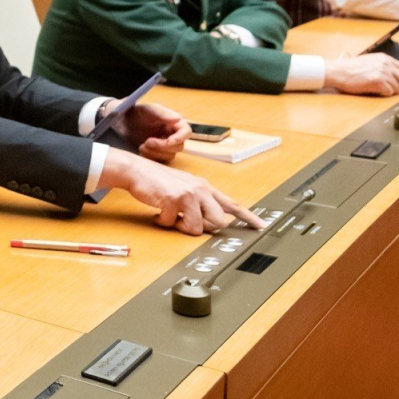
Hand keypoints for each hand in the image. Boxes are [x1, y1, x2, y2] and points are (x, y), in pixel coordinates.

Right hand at [102, 152, 264, 235]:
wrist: (138, 171)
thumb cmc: (159, 181)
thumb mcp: (184, 186)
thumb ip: (199, 201)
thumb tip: (209, 221)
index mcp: (205, 187)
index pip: (232, 204)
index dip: (248, 217)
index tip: (260, 226)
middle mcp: (201, 189)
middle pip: (217, 222)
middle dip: (202, 228)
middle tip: (186, 221)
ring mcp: (188, 194)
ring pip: (197, 227)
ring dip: (182, 227)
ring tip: (172, 217)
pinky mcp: (174, 199)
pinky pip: (174, 224)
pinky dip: (165, 222)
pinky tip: (160, 212)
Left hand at [104, 99, 188, 160]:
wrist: (119, 121)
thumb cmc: (134, 111)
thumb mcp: (147, 109)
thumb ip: (161, 113)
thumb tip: (178, 118)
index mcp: (172, 122)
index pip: (186, 131)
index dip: (180, 138)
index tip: (169, 141)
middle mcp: (171, 134)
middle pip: (179, 147)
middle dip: (163, 147)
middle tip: (147, 142)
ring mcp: (163, 145)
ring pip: (169, 156)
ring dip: (155, 153)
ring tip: (141, 146)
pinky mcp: (155, 153)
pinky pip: (159, 161)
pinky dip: (150, 158)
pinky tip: (140, 151)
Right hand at [323, 52, 398, 95]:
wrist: (339, 71)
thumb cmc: (350, 68)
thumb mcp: (370, 61)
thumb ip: (383, 66)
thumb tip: (395, 75)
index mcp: (385, 58)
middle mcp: (386, 63)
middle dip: (397, 86)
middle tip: (387, 88)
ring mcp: (383, 72)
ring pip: (397, 87)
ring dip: (389, 90)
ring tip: (377, 88)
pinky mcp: (378, 81)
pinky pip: (389, 92)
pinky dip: (383, 93)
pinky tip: (374, 90)